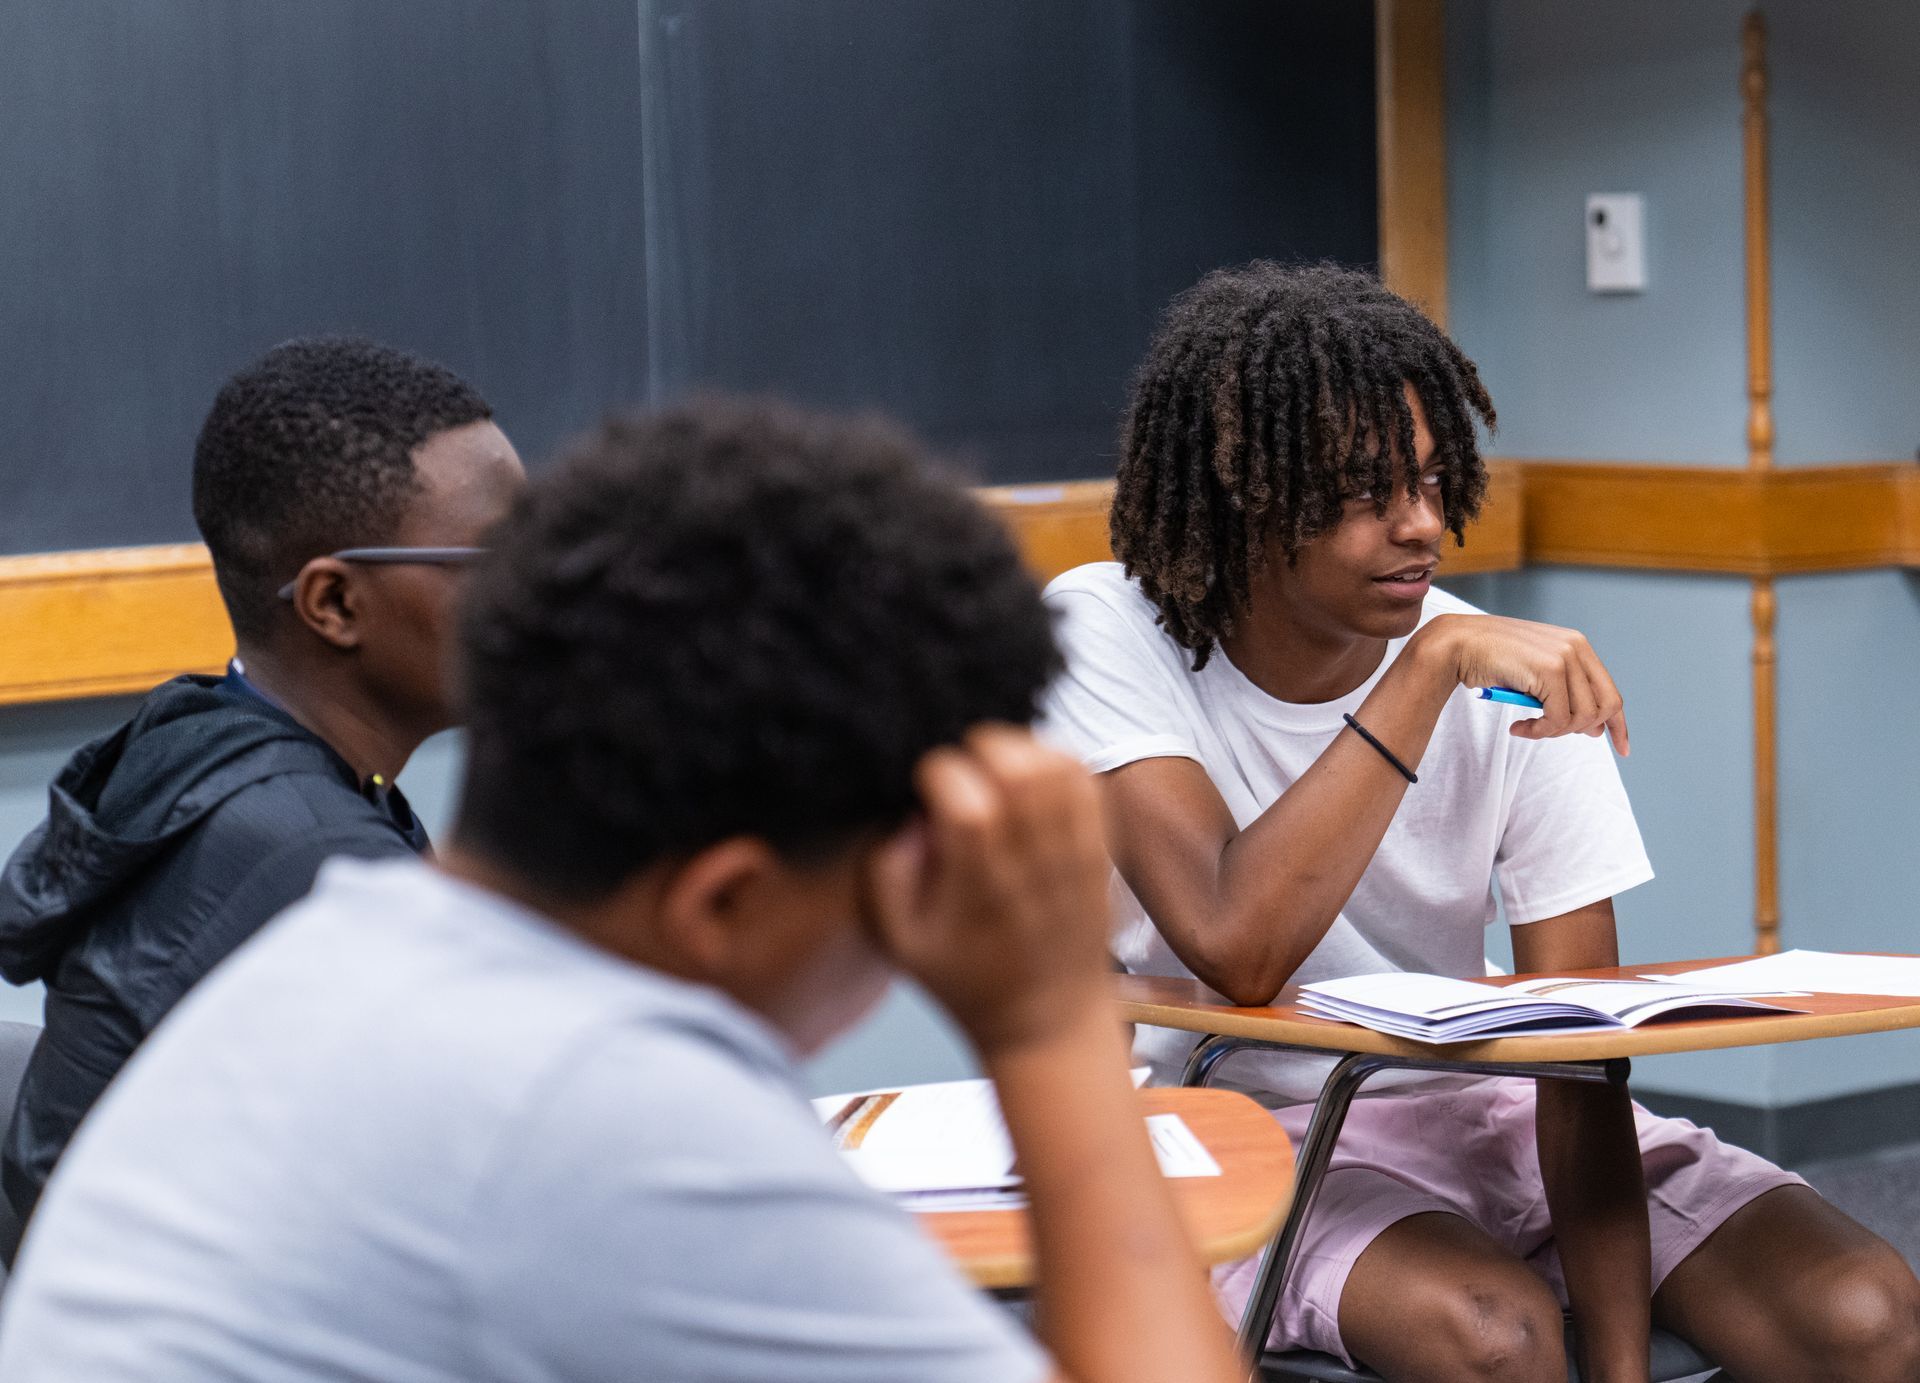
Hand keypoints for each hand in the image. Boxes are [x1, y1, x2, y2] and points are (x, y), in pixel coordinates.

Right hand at [863, 725, 1113, 1056]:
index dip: (935, 773)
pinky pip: (1086, 781)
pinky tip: (1029, 779)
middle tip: (962, 769)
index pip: (962, 794)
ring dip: (1018, 748)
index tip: (925, 788)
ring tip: (992, 770)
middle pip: (1016, 765)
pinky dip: (1056, 761)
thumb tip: (910, 814)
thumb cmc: (966, 979)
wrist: (1047, 1021)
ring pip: (1055, 763)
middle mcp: (1031, 861)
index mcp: (977, 882)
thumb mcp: (898, 940)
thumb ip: (884, 871)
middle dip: (979, 747)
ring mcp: (1072, 853)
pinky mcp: (1098, 849)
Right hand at [1417, 613, 1629, 754]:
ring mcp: (1565, 656)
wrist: (1457, 645)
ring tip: (1527, 727)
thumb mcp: (1534, 674)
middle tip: (1548, 731)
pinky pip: (1558, 718)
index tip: (1622, 749)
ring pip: (1582, 717)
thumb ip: (1563, 692)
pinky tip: (1519, 727)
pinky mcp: (1550, 669)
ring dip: (1553, 732)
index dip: (1619, 724)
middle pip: (1605, 707)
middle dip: (1581, 729)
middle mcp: (1577, 647)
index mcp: (1577, 645)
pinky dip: (1539, 731)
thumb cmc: (1489, 661)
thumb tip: (1593, 729)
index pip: (1611, 692)